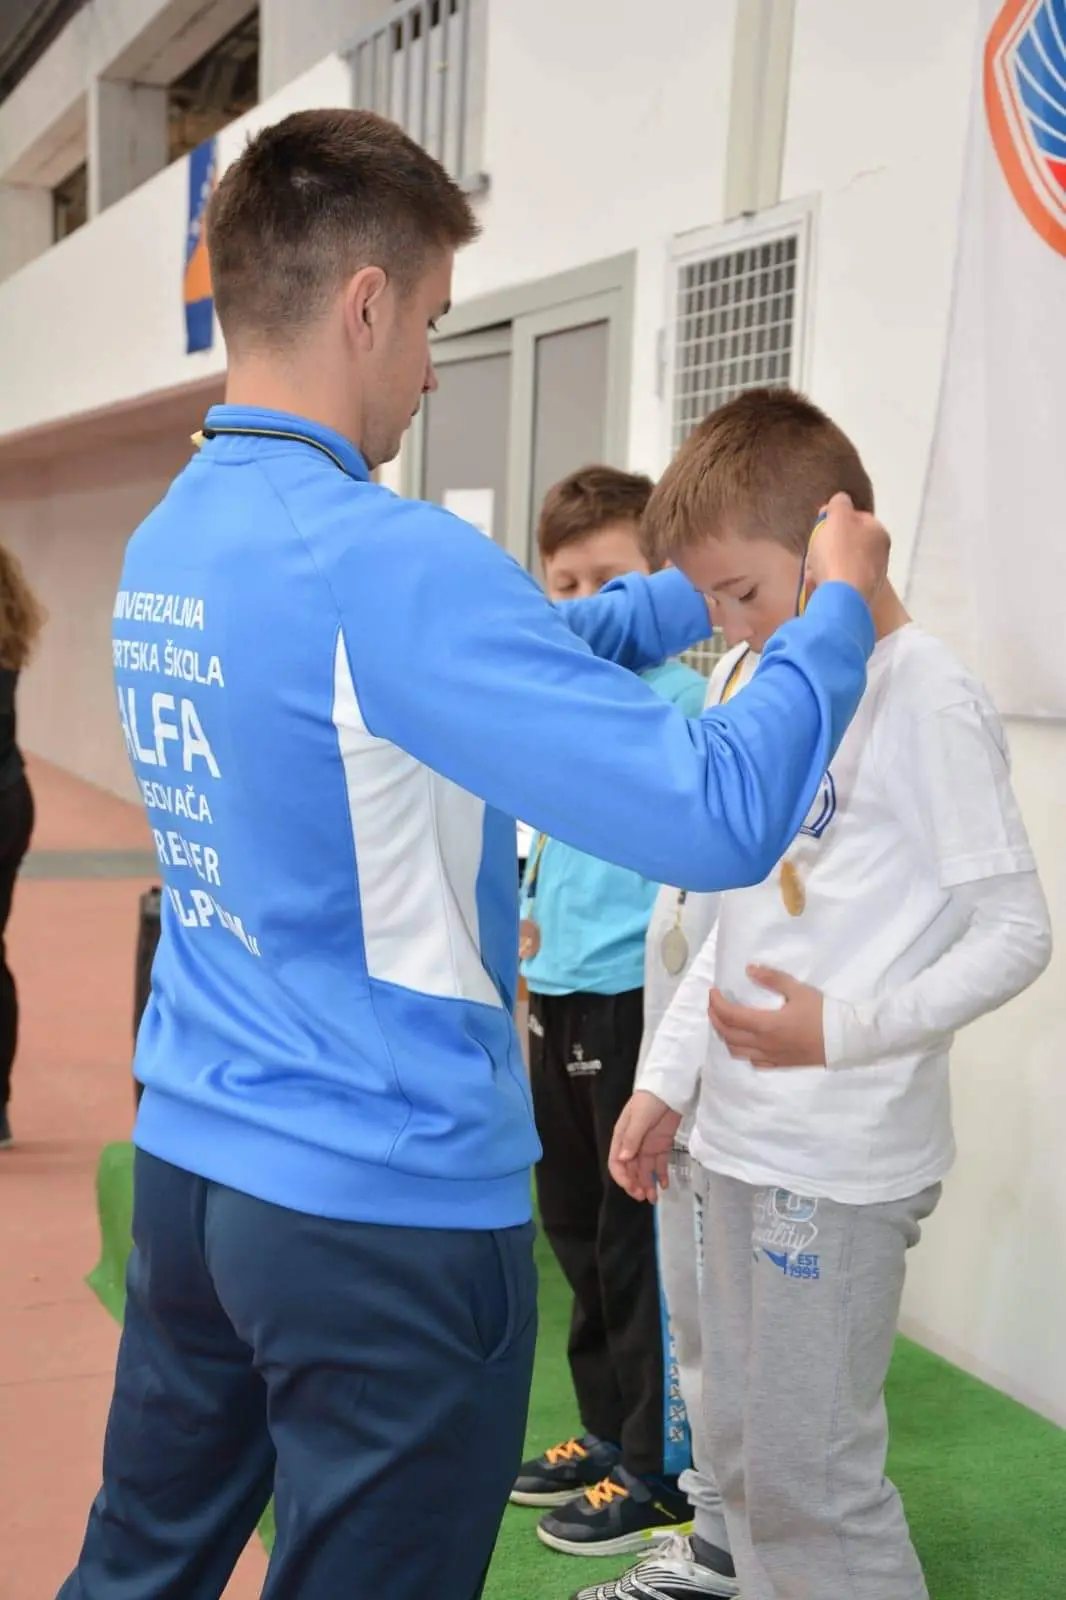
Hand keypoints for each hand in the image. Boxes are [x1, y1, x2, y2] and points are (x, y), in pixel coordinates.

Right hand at [608, 1091, 682, 1202]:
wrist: (669, 1088)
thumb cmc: (649, 1100)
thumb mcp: (639, 1118)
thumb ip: (632, 1139)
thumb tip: (623, 1159)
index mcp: (622, 1137)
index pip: (617, 1162)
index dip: (622, 1177)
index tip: (632, 1188)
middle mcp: (633, 1144)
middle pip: (631, 1169)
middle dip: (636, 1184)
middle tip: (644, 1197)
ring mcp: (647, 1146)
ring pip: (645, 1170)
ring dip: (648, 1184)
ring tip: (654, 1198)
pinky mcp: (662, 1145)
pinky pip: (660, 1164)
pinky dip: (662, 1175)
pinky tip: (665, 1185)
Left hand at [708, 966, 825, 1068]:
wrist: (846, 1040)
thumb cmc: (823, 1013)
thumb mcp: (798, 990)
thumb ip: (772, 979)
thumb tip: (749, 969)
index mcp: (766, 1025)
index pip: (730, 1016)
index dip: (716, 1003)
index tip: (713, 991)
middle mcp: (764, 1044)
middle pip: (728, 1034)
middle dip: (716, 1018)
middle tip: (714, 1004)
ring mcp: (771, 1057)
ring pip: (737, 1051)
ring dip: (726, 1036)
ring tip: (726, 1022)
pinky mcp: (781, 1065)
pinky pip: (753, 1062)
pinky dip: (742, 1051)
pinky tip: (746, 1042)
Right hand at [805, 491, 889, 610]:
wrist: (841, 598)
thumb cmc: (838, 552)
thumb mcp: (836, 517)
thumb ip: (839, 503)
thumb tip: (841, 500)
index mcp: (879, 531)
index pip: (857, 517)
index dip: (836, 519)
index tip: (819, 526)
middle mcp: (882, 553)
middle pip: (849, 542)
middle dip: (830, 544)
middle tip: (815, 548)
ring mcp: (874, 577)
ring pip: (843, 563)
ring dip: (827, 564)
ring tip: (813, 570)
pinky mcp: (862, 596)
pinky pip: (841, 582)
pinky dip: (829, 581)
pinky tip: (818, 584)